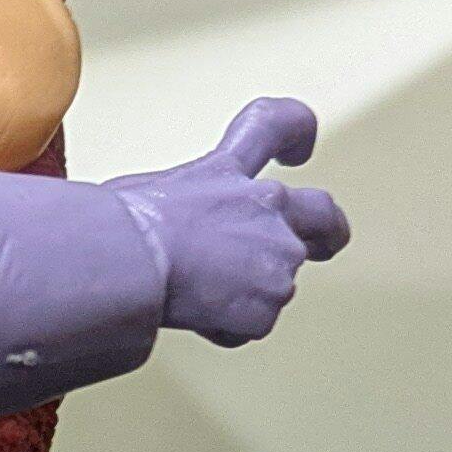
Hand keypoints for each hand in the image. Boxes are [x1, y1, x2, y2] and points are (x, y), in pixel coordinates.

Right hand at [114, 100, 348, 347]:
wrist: (129, 261)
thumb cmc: (123, 226)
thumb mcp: (150, 188)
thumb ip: (181, 202)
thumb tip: (166, 226)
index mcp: (227, 170)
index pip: (276, 124)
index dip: (297, 132)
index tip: (299, 148)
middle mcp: (265, 208)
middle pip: (323, 215)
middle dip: (329, 232)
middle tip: (325, 244)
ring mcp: (275, 259)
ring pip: (275, 284)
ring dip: (245, 294)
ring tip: (193, 294)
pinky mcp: (267, 306)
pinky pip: (249, 325)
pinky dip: (225, 327)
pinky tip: (192, 314)